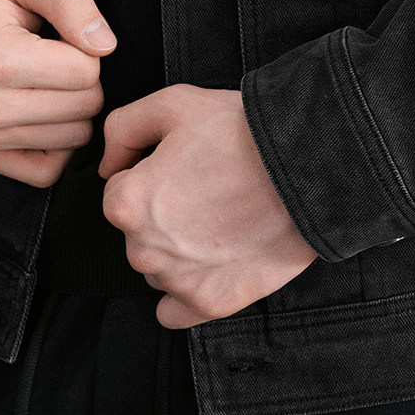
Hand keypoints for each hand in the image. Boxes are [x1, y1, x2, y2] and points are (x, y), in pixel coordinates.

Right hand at [0, 0, 115, 187]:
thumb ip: (71, 2)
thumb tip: (105, 45)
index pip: (87, 72)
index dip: (84, 47)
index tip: (58, 34)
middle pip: (86, 106)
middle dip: (81, 77)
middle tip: (51, 55)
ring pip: (74, 138)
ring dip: (70, 108)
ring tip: (41, 78)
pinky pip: (49, 170)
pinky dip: (57, 143)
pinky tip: (42, 110)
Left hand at [99, 84, 316, 328]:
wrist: (306, 166)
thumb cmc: (241, 131)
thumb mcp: (172, 103)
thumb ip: (122, 128)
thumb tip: (108, 165)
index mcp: (127, 203)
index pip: (119, 191)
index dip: (152, 171)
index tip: (186, 164)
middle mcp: (143, 249)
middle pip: (139, 231)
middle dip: (164, 211)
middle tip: (209, 186)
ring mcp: (177, 282)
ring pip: (158, 267)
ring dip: (178, 248)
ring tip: (224, 216)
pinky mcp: (209, 304)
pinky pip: (173, 312)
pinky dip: (187, 291)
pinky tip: (213, 262)